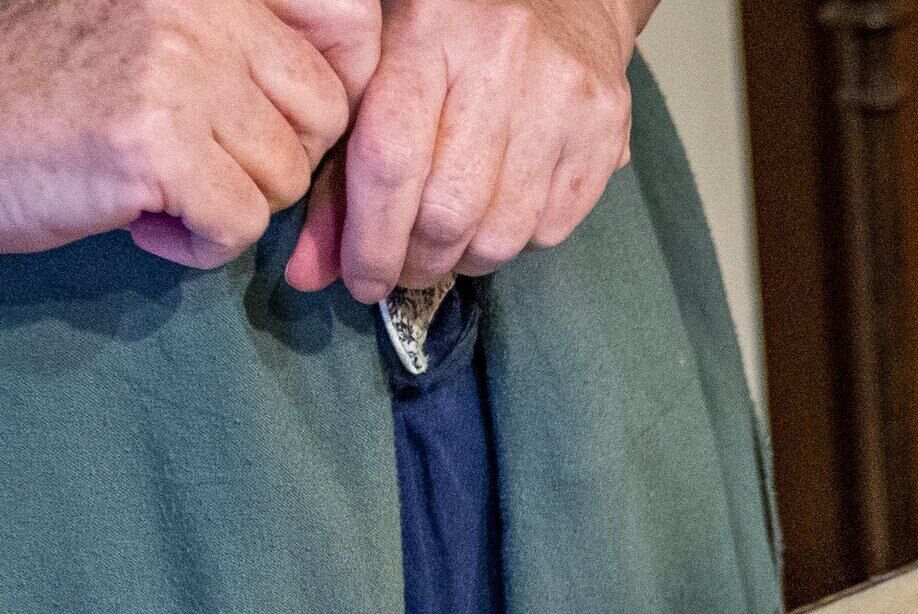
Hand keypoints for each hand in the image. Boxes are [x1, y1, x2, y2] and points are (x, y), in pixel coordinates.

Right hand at [0, 0, 382, 269]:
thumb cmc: (31, 91)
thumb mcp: (145, 27)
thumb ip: (238, 42)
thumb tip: (350, 93)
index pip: (346, 18)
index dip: (342, 86)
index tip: (294, 125)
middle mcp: (200, 5)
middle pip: (325, 112)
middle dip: (277, 159)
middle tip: (201, 167)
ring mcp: (178, 70)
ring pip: (286, 176)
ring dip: (229, 205)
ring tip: (155, 187)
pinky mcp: (154, 144)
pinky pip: (239, 225)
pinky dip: (197, 247)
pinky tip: (139, 222)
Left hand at [297, 0, 631, 299]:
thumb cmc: (449, 40)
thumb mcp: (378, 76)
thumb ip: (338, 175)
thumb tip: (310, 275)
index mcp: (428, 31)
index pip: (392, 162)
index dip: (371, 241)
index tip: (361, 280)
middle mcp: (503, 58)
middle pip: (450, 210)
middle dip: (417, 261)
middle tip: (402, 268)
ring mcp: (564, 95)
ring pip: (503, 232)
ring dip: (465, 260)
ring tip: (447, 244)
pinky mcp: (607, 128)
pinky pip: (550, 230)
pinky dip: (514, 243)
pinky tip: (496, 215)